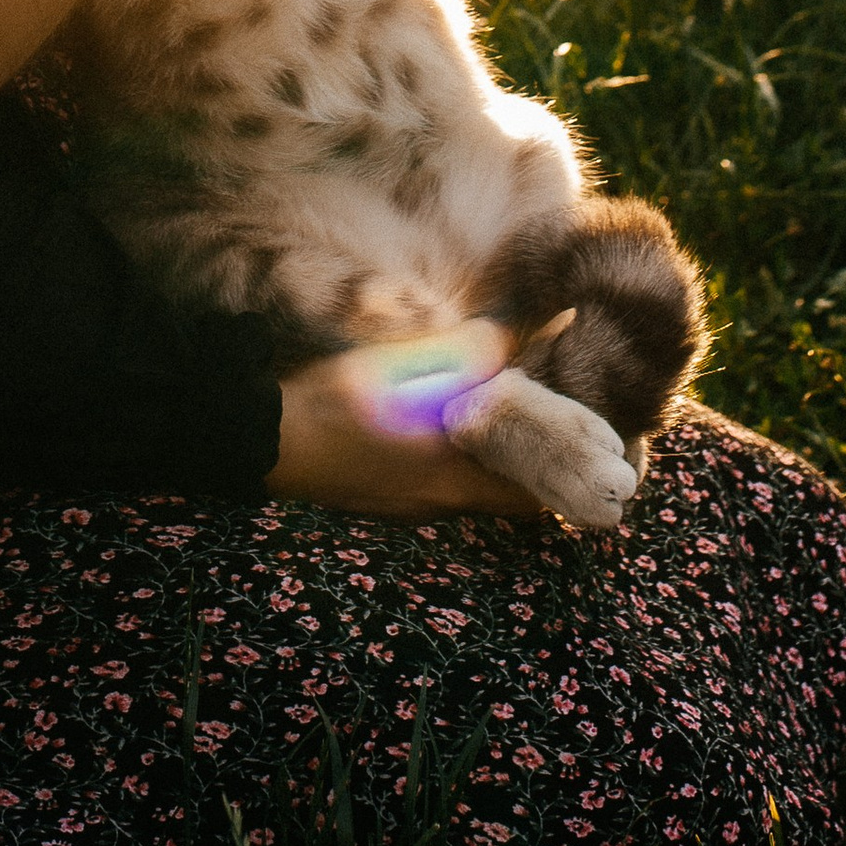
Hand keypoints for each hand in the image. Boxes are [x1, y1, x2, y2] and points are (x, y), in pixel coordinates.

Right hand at [265, 330, 545, 517]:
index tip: (581, 435)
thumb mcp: (405, 365)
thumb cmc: (337, 405)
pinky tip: (440, 416)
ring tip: (498, 402)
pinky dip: (454, 453)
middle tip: (542, 407)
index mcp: (453, 481)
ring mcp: (407, 506)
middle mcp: (437, 505)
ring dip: (488, 451)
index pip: (536, 497)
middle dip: (528, 454)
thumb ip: (465, 351)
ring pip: (470, 483)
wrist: (264, 438)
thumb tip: (505, 339)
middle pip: (505, 489)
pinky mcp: (383, 495)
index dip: (564, 468)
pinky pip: (437, 478)